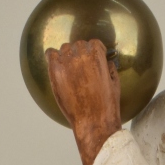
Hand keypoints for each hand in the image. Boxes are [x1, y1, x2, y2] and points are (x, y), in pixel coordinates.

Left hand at [46, 39, 121, 164]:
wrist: (93, 121)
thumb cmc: (106, 105)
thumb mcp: (114, 83)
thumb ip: (109, 68)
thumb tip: (106, 62)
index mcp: (97, 55)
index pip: (93, 43)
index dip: (94, 51)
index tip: (94, 58)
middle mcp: (81, 55)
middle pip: (79, 45)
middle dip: (81, 54)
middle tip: (82, 67)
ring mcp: (66, 62)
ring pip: (65, 49)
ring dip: (68, 56)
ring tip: (71, 69)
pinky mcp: (55, 72)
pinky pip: (50, 54)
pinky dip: (53, 57)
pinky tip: (57, 66)